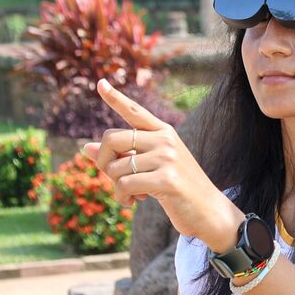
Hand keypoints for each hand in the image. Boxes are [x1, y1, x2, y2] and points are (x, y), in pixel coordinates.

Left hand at [83, 79, 244, 250]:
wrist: (208, 210)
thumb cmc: (178, 188)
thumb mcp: (150, 168)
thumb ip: (123, 156)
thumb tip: (86, 148)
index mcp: (163, 132)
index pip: (134, 111)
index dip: (115, 98)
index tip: (100, 83)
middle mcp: (165, 139)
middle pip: (113, 138)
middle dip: (103, 161)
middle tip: (112, 177)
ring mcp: (167, 157)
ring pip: (116, 167)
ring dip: (116, 187)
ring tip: (132, 194)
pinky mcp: (166, 179)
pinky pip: (124, 185)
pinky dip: (122, 198)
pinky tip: (134, 202)